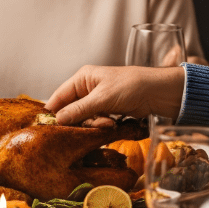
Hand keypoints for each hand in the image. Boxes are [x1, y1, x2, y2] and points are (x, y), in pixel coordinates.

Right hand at [46, 65, 184, 125]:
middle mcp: (87, 88)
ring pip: (84, 119)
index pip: (59, 96)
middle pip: (70, 111)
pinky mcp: (107, 110)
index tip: (50, 129)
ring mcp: (97, 100)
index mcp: (82, 78)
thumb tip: (57, 120)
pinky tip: (112, 124)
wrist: (158, 92)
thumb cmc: (131, 86)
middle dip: (81, 120)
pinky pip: (96, 122)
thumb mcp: (103, 98)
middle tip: (96, 123)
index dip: (54, 112)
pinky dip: (102, 125)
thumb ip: (79, 110)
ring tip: (109, 122)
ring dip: (94, 124)